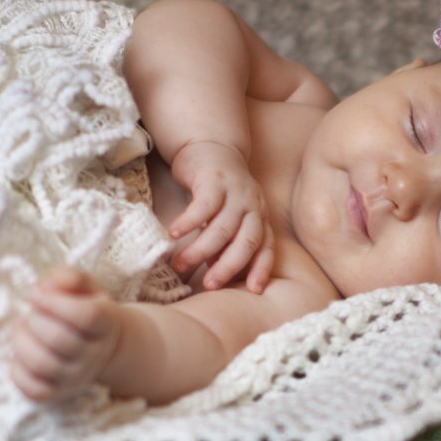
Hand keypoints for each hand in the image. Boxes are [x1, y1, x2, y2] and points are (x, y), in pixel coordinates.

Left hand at [11, 267, 120, 400]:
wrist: (98, 346)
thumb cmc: (83, 307)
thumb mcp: (82, 286)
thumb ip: (67, 278)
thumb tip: (41, 291)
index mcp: (105, 322)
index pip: (87, 315)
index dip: (56, 302)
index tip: (37, 294)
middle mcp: (94, 354)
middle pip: (59, 339)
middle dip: (35, 320)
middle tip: (32, 312)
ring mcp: (76, 378)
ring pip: (42, 364)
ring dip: (22, 341)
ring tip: (23, 329)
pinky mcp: (56, 394)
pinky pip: (33, 389)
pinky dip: (18, 370)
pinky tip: (22, 353)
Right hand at [167, 141, 274, 291]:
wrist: (212, 148)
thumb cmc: (218, 193)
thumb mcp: (230, 218)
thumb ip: (226, 244)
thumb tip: (212, 277)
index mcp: (260, 219)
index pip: (266, 248)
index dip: (261, 269)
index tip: (253, 291)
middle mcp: (253, 207)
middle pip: (246, 242)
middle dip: (228, 267)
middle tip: (208, 286)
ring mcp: (235, 193)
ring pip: (222, 228)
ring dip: (200, 250)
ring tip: (180, 265)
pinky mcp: (214, 180)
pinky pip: (203, 205)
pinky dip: (189, 222)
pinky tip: (173, 234)